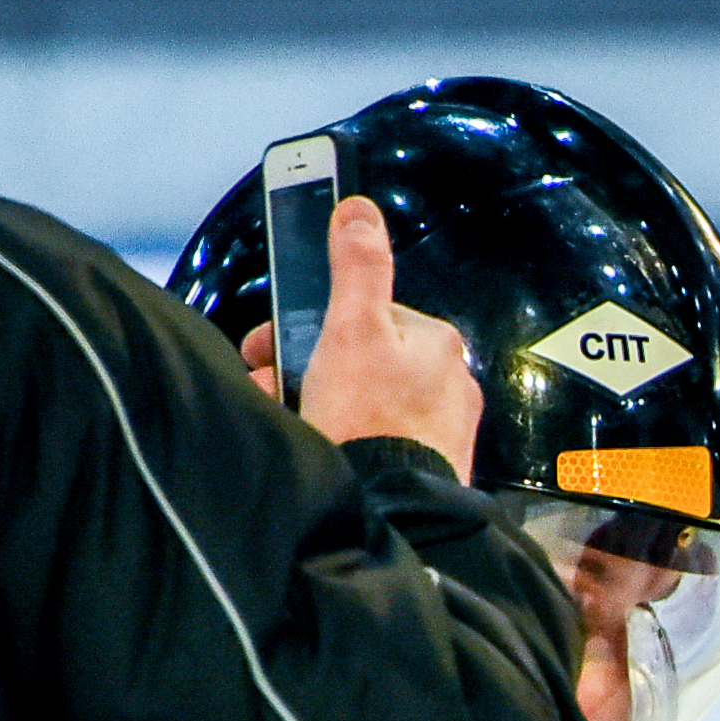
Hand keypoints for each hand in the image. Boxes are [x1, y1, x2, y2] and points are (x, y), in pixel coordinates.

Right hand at [257, 195, 484, 475]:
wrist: (388, 508)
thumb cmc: (371, 420)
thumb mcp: (352, 330)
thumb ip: (357, 268)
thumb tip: (360, 212)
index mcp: (436, 342)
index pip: (362, 314)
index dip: (307, 325)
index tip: (271, 342)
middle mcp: (449, 381)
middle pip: (359, 357)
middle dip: (305, 366)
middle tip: (271, 386)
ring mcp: (441, 426)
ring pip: (364, 397)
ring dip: (315, 400)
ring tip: (289, 418)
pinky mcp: (428, 464)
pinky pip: (376, 437)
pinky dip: (343, 435)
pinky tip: (320, 445)